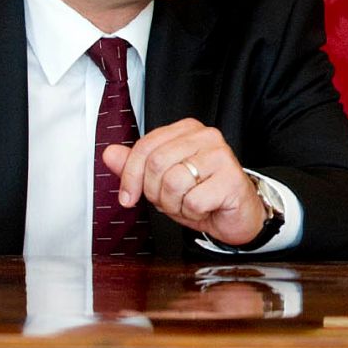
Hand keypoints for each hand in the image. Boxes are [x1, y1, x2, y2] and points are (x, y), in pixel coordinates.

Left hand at [102, 119, 266, 246]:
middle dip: (156, 193)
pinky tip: (205, 208)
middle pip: (156, 164)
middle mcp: (205, 136)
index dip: (130, 176)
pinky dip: (194, 213)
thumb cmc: (202, 196)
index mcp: (186, 130)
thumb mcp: (161, 182)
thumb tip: (110, 153)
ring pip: (173, 182)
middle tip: (171, 201)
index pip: (145, 146)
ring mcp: (221, 155)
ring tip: (189, 204)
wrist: (237, 216)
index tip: (128, 197)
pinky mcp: (231, 178)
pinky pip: (194, 200)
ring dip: (175, 204)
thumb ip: (136, 167)